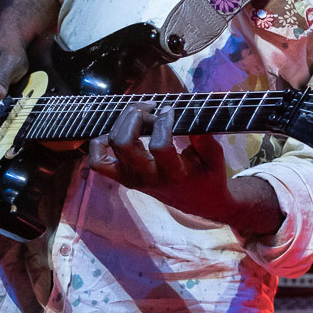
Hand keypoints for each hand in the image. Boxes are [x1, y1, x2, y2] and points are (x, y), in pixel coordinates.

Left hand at [88, 102, 283, 236]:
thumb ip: (204, 139)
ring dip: (123, 122)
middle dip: (136, 117)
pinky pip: (98, 161)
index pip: (159, 146)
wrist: (198, 203)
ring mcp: (131, 178)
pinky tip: (121, 131)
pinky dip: (101, 143)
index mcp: (172, 175)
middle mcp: (147, 178)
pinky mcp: (122, 177)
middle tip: (154, 109)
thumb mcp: (214, 159)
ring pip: (110, 144)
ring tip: (141, 114)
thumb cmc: (208, 177)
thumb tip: (190, 115)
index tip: (171, 109)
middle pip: (124, 142)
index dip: (163, 122)